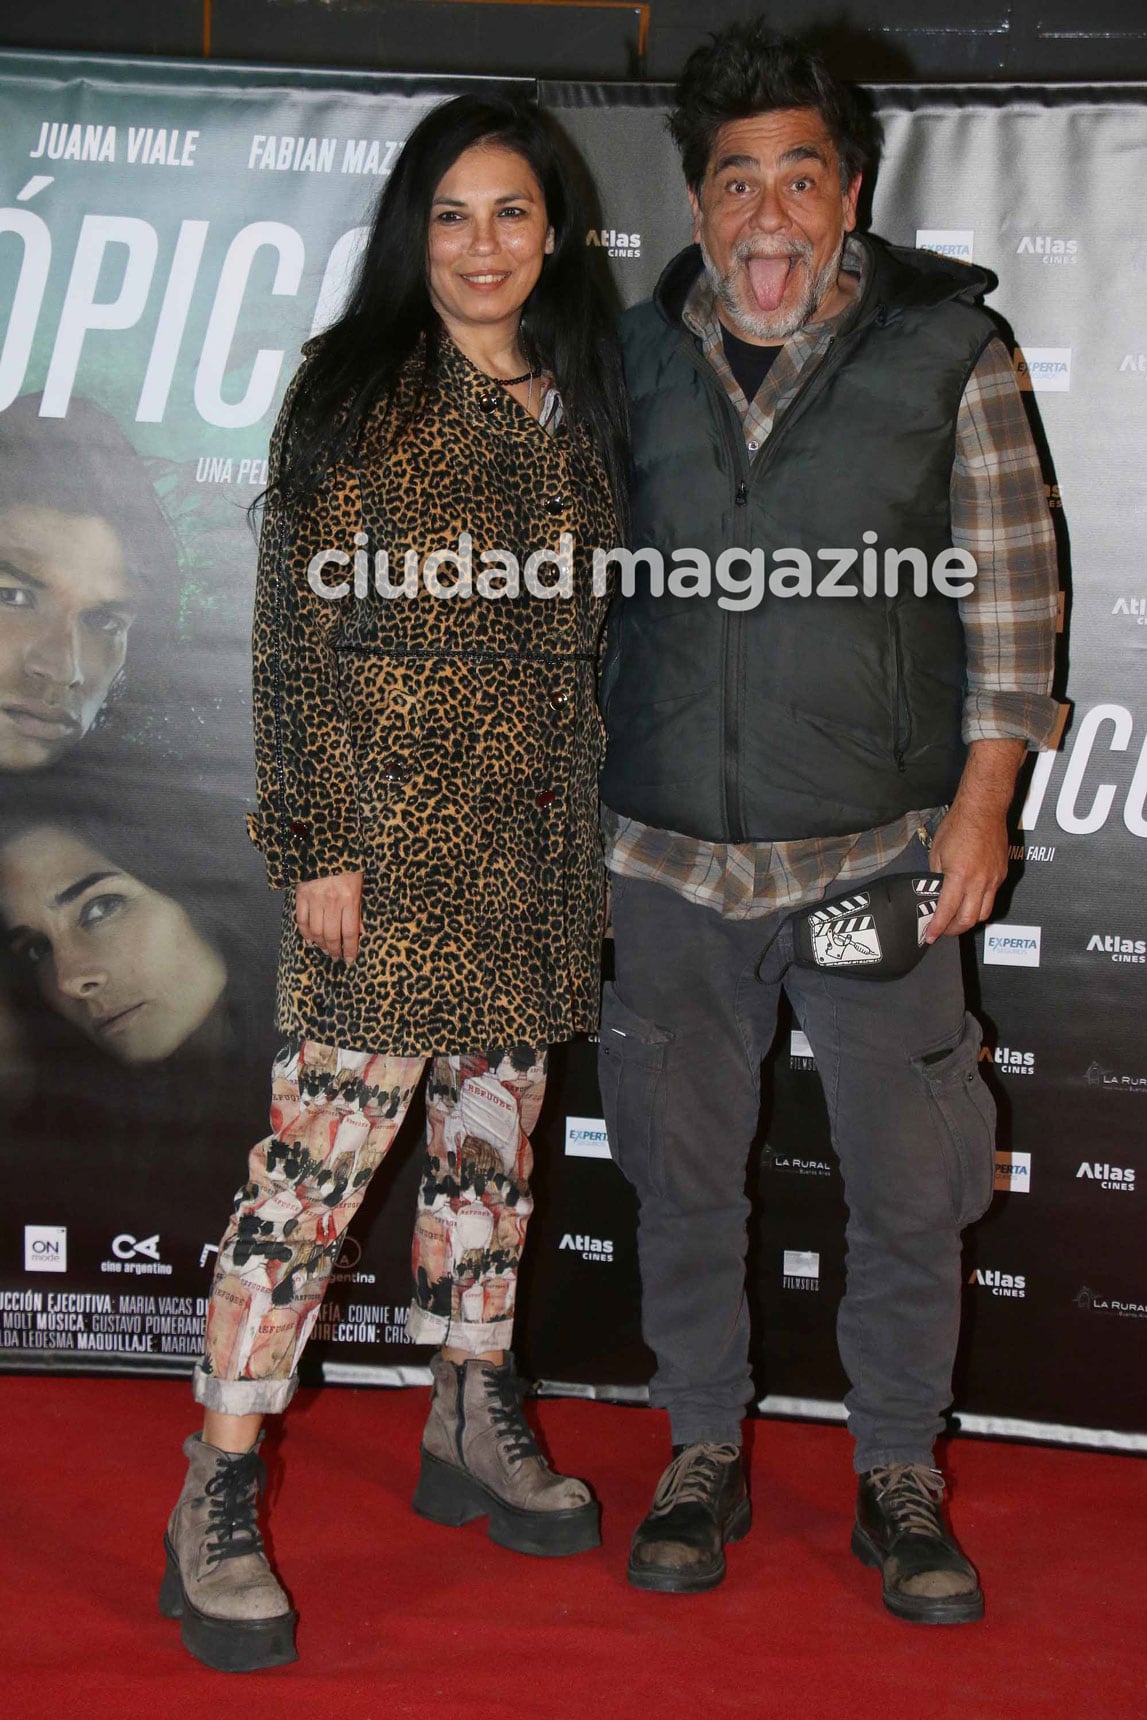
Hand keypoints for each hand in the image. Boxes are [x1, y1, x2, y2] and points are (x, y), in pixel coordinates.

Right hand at [296, 870, 362, 963]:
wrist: (322, 843)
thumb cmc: (346, 862)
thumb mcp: (359, 882)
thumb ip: (358, 907)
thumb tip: (360, 931)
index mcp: (349, 898)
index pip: (349, 932)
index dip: (349, 949)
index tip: (349, 959)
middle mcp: (331, 901)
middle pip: (331, 935)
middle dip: (334, 950)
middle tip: (336, 956)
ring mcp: (314, 899)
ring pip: (315, 931)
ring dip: (320, 944)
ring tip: (325, 949)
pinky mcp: (301, 895)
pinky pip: (301, 920)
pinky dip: (305, 932)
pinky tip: (310, 939)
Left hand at [925, 802, 1007, 939]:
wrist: (983, 809)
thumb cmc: (958, 825)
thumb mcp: (937, 852)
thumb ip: (937, 876)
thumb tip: (936, 893)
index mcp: (959, 876)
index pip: (947, 911)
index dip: (938, 928)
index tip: (931, 936)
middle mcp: (980, 881)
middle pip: (970, 920)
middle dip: (954, 930)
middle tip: (943, 930)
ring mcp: (994, 879)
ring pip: (984, 912)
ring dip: (969, 920)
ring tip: (956, 919)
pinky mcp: (1002, 874)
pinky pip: (992, 898)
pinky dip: (980, 904)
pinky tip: (970, 901)